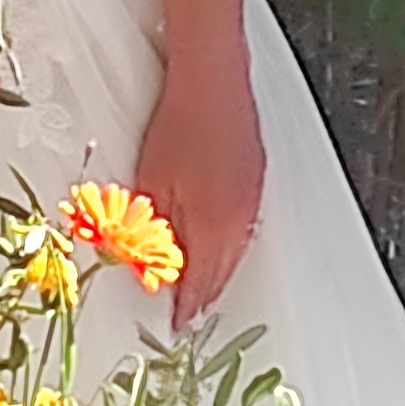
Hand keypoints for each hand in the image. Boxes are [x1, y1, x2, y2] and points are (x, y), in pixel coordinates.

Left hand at [132, 68, 266, 328]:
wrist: (212, 81)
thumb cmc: (178, 127)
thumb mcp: (152, 184)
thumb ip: (153, 231)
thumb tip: (148, 265)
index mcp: (212, 226)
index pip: (200, 282)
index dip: (186, 306)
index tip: (176, 324)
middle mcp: (239, 220)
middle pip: (222, 273)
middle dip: (204, 296)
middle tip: (189, 313)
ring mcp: (252, 200)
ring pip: (235, 253)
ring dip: (218, 273)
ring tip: (201, 288)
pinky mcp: (256, 181)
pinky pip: (244, 230)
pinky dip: (230, 247)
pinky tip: (218, 245)